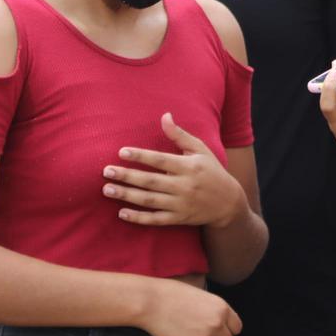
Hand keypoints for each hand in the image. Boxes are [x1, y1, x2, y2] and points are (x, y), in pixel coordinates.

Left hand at [105, 115, 246, 228]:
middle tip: (106, 171)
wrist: (229, 203)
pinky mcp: (180, 219)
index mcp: (189, 166)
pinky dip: (139, 217)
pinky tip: (122, 213)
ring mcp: (181, 204)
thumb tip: (165, 115)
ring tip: (107, 189)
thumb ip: (180, 135)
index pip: (161, 160)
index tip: (122, 151)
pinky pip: (156, 219)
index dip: (141, 156)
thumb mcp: (201, 150)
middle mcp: (185, 186)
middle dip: (127, 176)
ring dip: (127, 195)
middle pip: (151, 181)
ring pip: (150, 200)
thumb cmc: (212, 171)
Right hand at [141, 277, 241, 335]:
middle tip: (199, 335)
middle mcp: (217, 324)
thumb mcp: (202, 296)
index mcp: (222, 309)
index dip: (226, 330)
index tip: (215, 330)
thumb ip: (214, 311)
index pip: (236, 328)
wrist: (150, 302)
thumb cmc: (172, 295)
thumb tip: (221, 326)